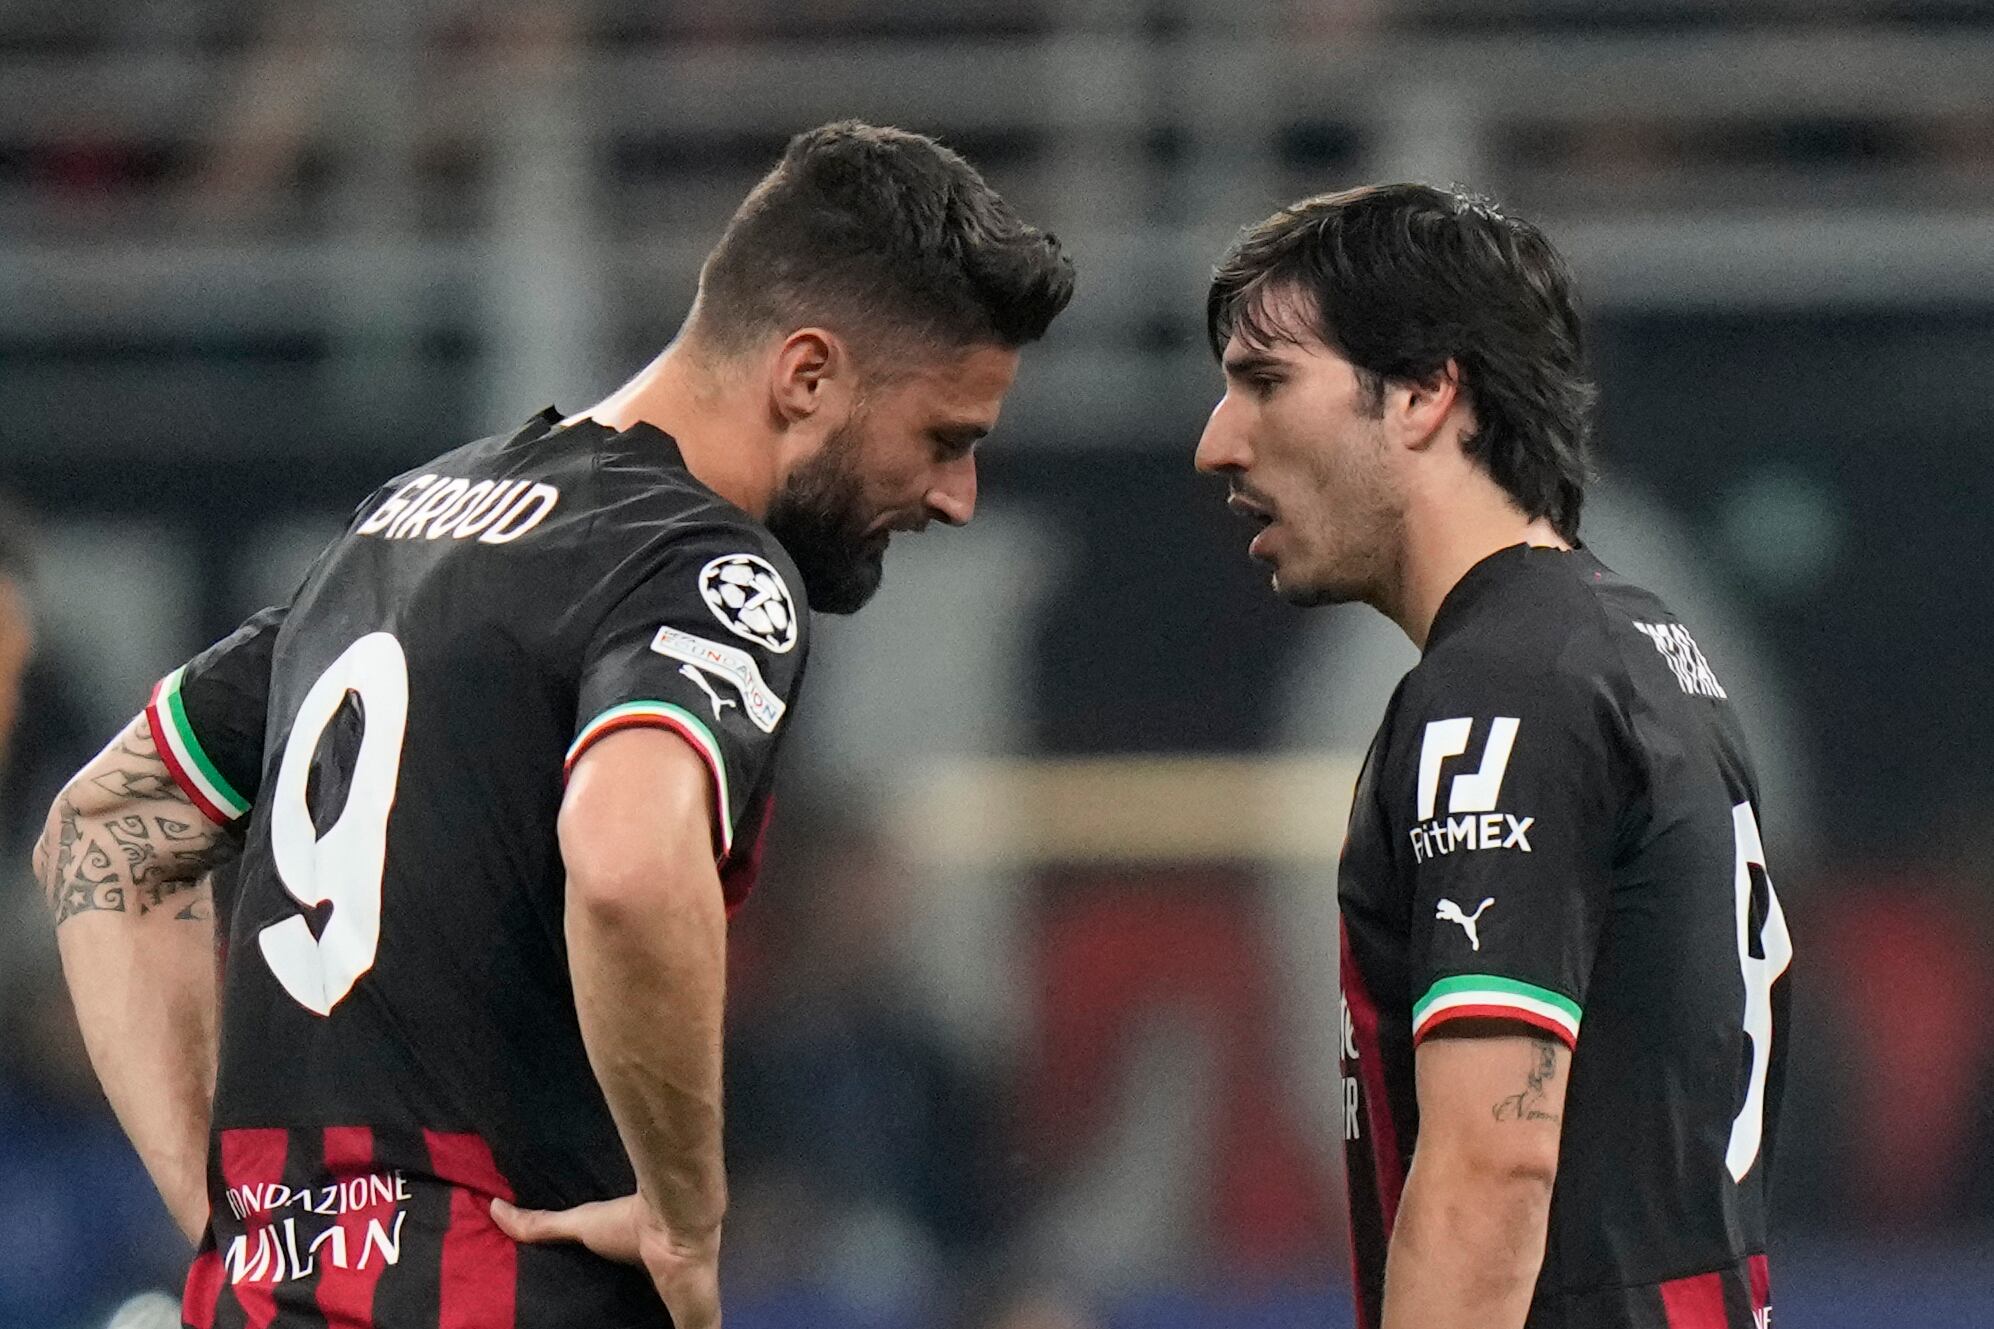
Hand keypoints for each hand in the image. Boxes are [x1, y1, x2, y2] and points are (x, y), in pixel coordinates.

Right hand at [492, 1194, 720, 1328]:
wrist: (674, 1224)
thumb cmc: (629, 1223)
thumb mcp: (579, 1225)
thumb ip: (541, 1226)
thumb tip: (493, 1210)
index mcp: (643, 1272)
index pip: (629, 1300)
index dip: (614, 1310)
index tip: (592, 1320)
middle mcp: (666, 1291)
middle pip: (647, 1318)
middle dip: (631, 1323)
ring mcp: (685, 1309)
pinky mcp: (700, 1322)